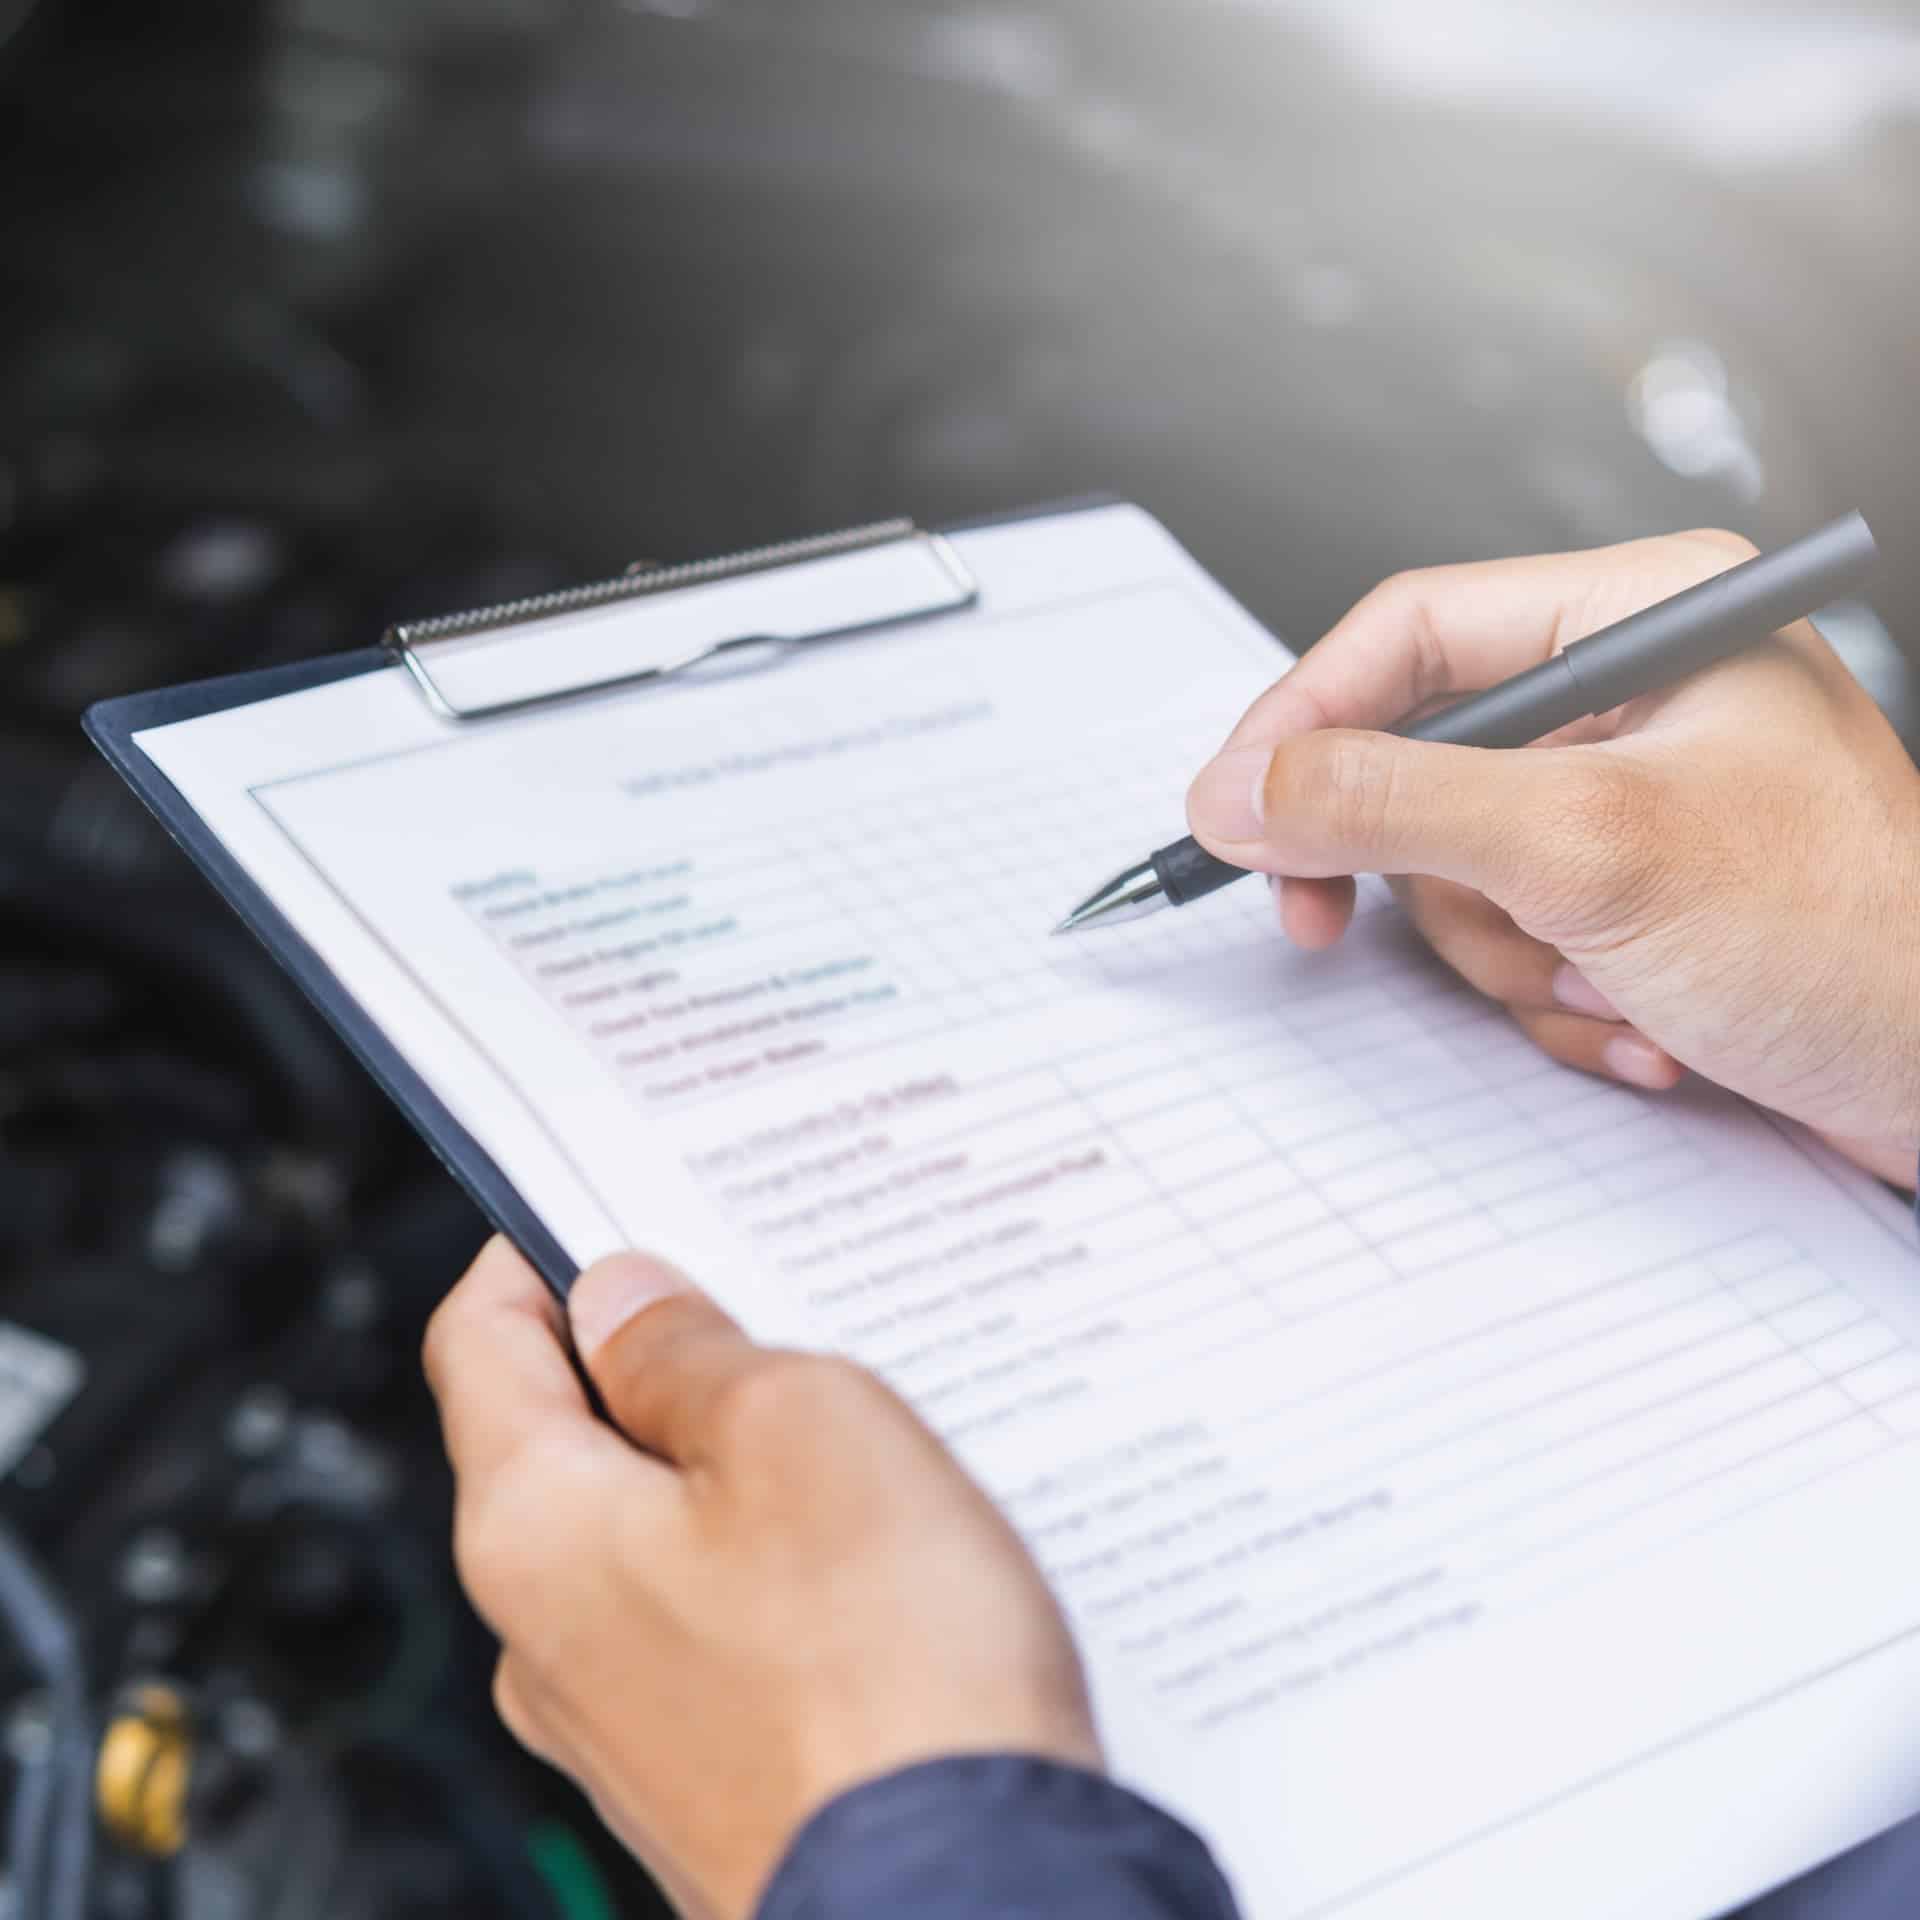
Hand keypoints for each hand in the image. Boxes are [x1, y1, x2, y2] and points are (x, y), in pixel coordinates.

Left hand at [422, 1238, 1099, 1919]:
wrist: (972, 1901)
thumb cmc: (884, 1671)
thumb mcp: (795, 1428)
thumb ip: (687, 1350)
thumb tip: (626, 1299)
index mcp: (534, 1530)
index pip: (480, 1343)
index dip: (540, 1253)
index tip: (607, 1208)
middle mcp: (551, 1636)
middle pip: (573, 1437)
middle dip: (663, 1357)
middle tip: (770, 1300)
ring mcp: (630, 1718)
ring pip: (661, 1531)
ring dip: (738, 1463)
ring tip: (854, 1426)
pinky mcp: (714, 1766)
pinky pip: (722, 1619)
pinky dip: (779, 1560)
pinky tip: (876, 1548)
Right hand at [1186, 529, 1919, 1187]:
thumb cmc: (1857, 942)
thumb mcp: (1589, 853)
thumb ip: (1392, 803)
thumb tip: (1241, 788)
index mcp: (1649, 617)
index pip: (1411, 629)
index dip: (1302, 717)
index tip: (1232, 811)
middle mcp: (1639, 695)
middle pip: (1420, 759)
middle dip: (1431, 879)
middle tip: (1344, 924)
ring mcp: (1636, 801)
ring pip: (1459, 868)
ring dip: (1512, 958)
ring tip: (1606, 988)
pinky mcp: (1639, 895)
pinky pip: (1517, 934)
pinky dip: (1558, 999)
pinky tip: (1643, 1023)